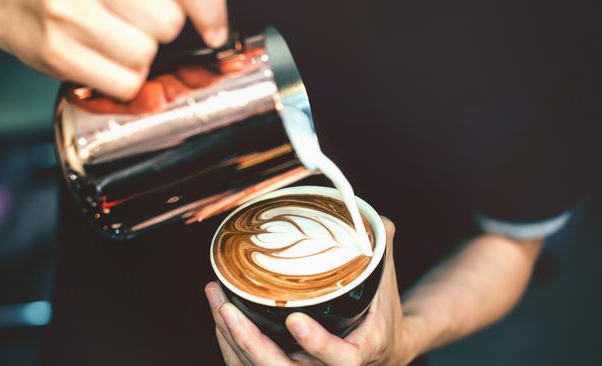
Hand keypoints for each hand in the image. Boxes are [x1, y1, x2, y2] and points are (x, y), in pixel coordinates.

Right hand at [0, 0, 227, 99]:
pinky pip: (126, 83)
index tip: (215, 30)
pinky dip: (124, 80)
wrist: (1, 2)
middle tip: (133, 24)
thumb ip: (160, 1)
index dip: (208, 10)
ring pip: (146, 55)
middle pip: (167, 23)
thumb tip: (213, 27)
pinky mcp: (60, 53)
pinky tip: (102, 60)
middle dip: (160, 30)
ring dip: (140, 56)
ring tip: (111, 39)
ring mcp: (69, 15)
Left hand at [205, 218, 421, 365]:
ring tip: (215, 296)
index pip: (338, 358)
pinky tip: (219, 311)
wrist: (380, 349)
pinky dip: (230, 342)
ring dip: (230, 337)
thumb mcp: (386, 285)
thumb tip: (378, 220)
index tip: (295, 319)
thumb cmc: (381, 315)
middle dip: (249, 342)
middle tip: (228, 308)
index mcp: (357, 354)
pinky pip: (249, 365)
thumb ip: (381, 251)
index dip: (316, 343)